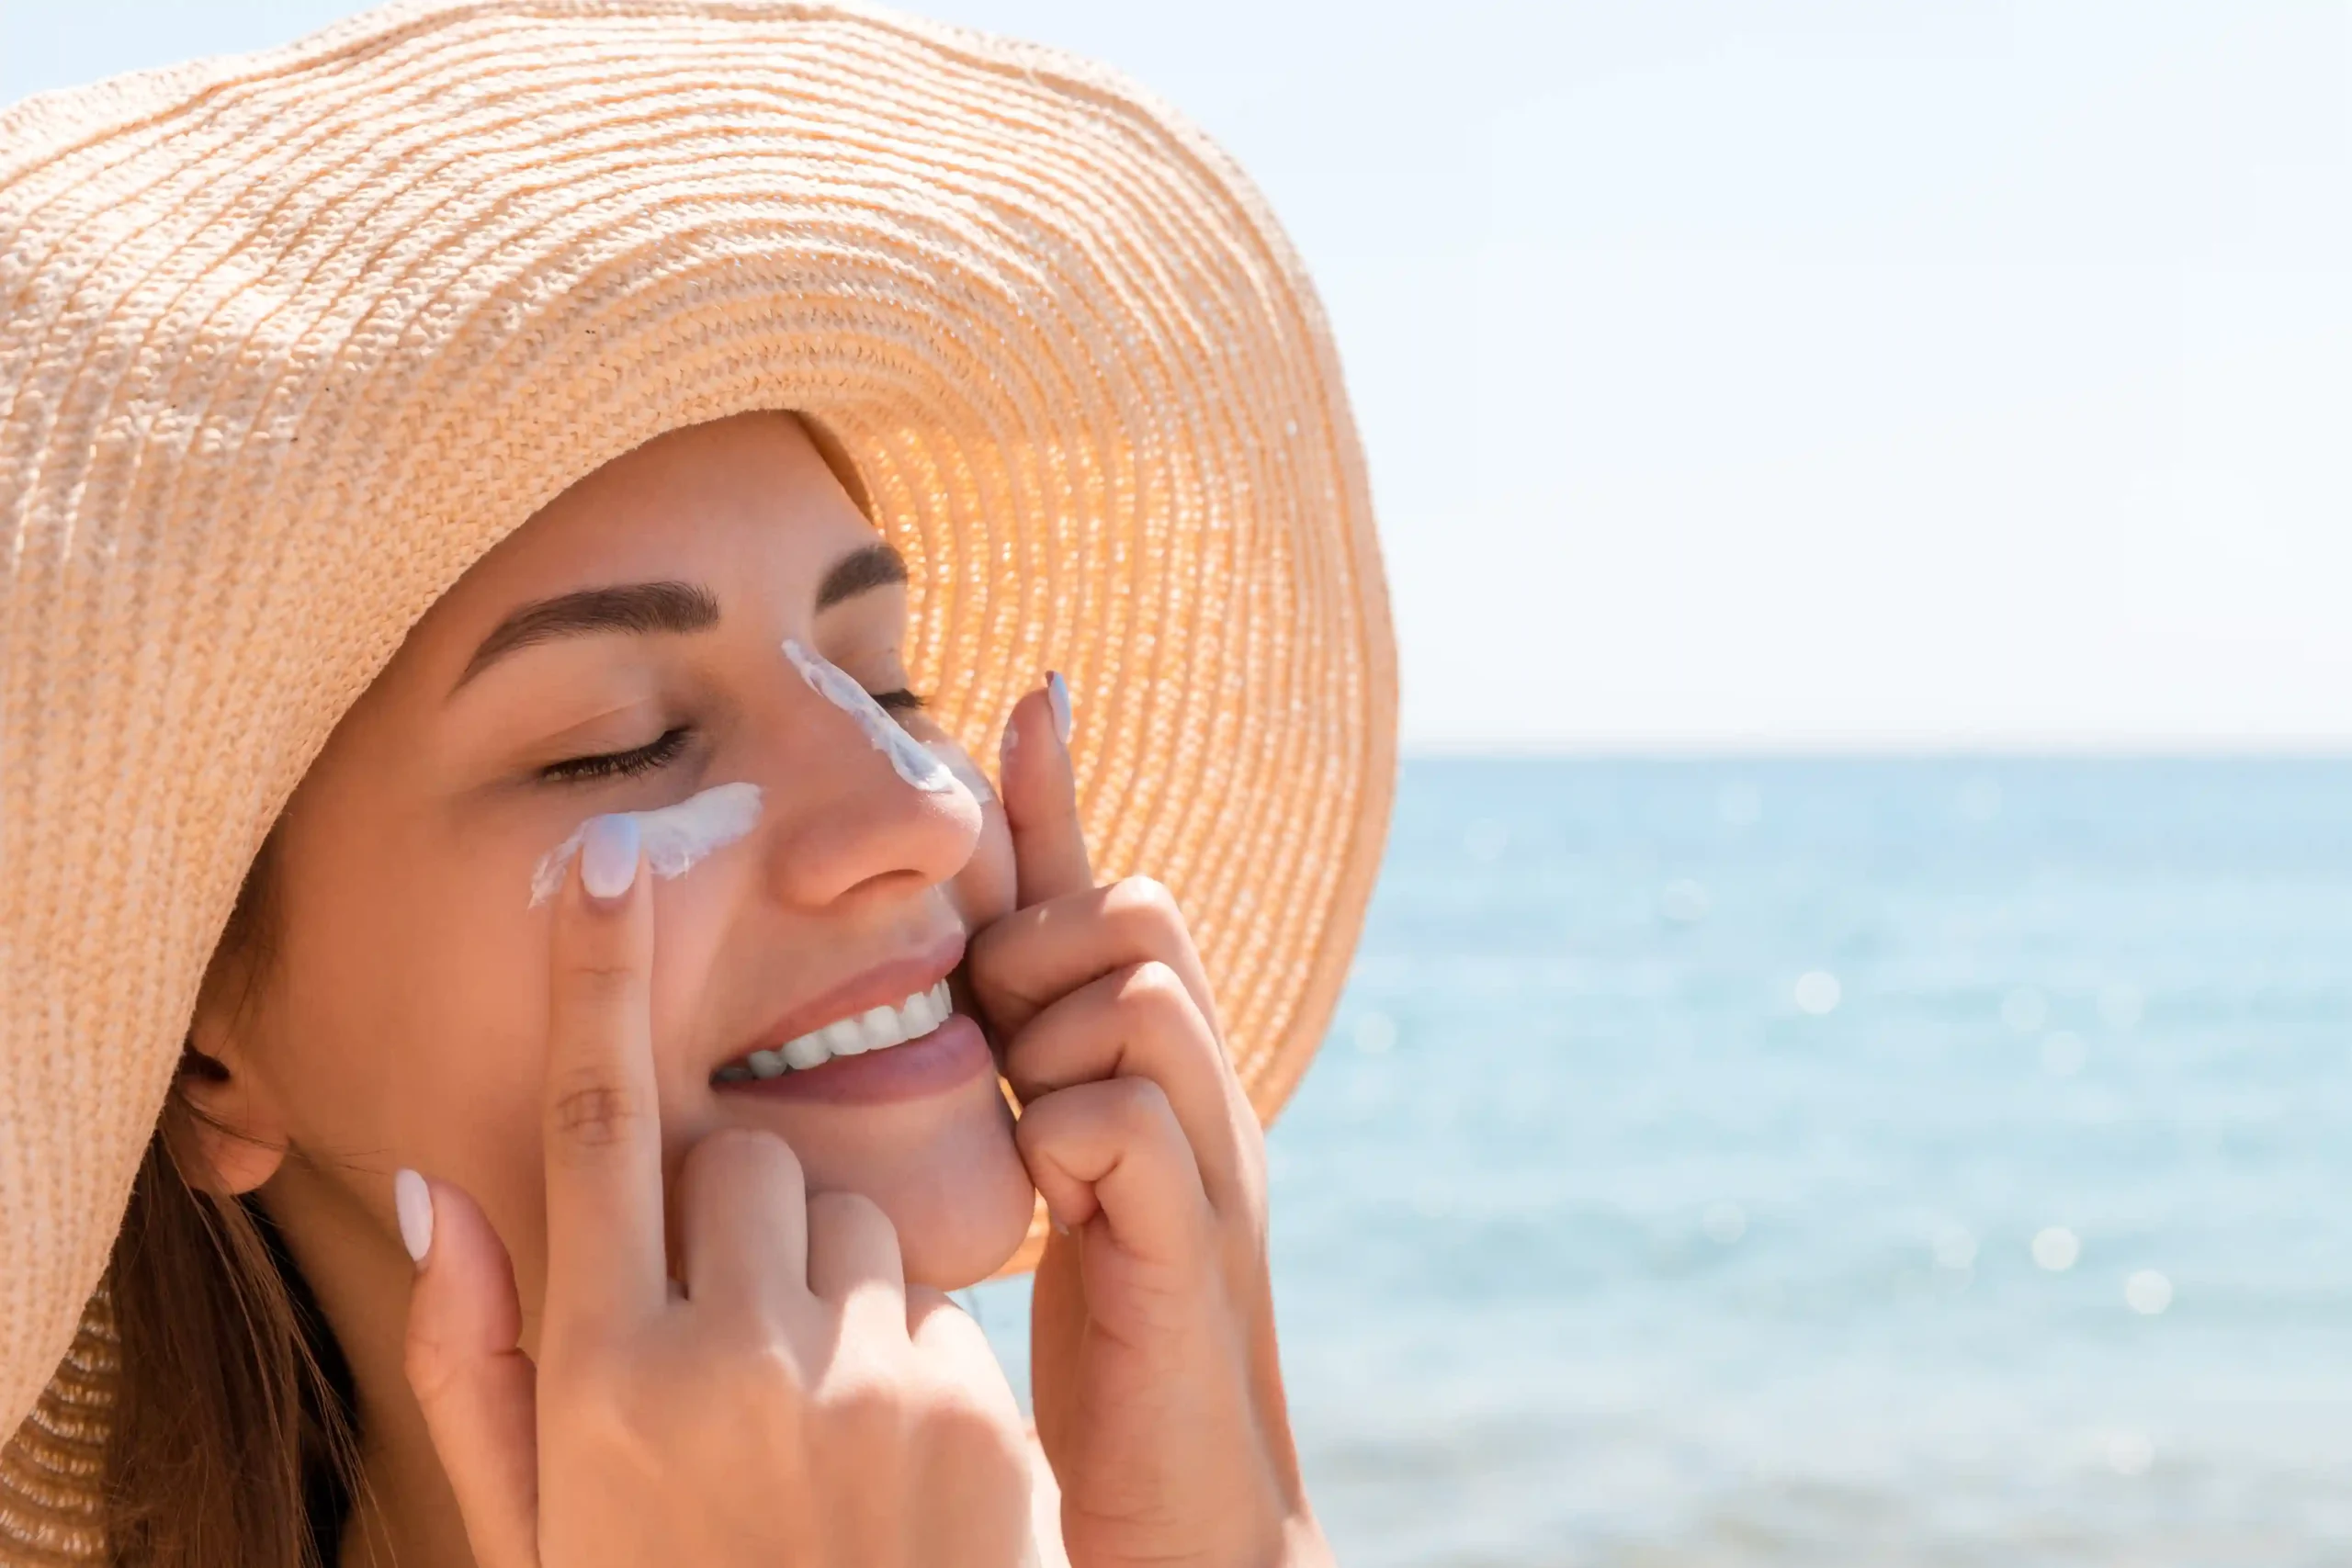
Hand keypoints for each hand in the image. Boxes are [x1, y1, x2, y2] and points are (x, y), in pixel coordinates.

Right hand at [398, 814, 1034, 1567]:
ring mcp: (855, 1383)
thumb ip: (477, 1362)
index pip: (594, 1128)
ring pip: (850, 1222)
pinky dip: (910, 1357)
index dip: (596, 982)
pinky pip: (935, 1306)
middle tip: (741, 1341)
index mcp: (598, 1380)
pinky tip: (892, 1475)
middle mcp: (722, 1364)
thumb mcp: (541, 1521)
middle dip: (744, 1217)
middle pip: (746, 1161)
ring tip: (818, 1431)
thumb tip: (439, 1185)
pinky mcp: (965, 1407)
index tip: (609, 862)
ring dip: (832, 1288)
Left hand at [973, 682, 1328, 1567]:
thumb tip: (949, 987)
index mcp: (1152, 1076)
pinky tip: (1050, 1199)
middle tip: (998, 1042)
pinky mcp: (1196, 1243)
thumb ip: (1007, 1089)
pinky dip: (1072, 1131)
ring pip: (1136, 989)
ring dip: (1051, 1033)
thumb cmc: (1098, 1355)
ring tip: (1026, 1123)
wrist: (1180, 1517)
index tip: (1026, 691)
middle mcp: (1198, 1094)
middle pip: (1133, 910)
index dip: (1058, 796)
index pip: (1105, 894)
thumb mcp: (1045, 1190)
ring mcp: (1210, 1161)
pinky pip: (1128, 1111)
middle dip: (1042, 945)